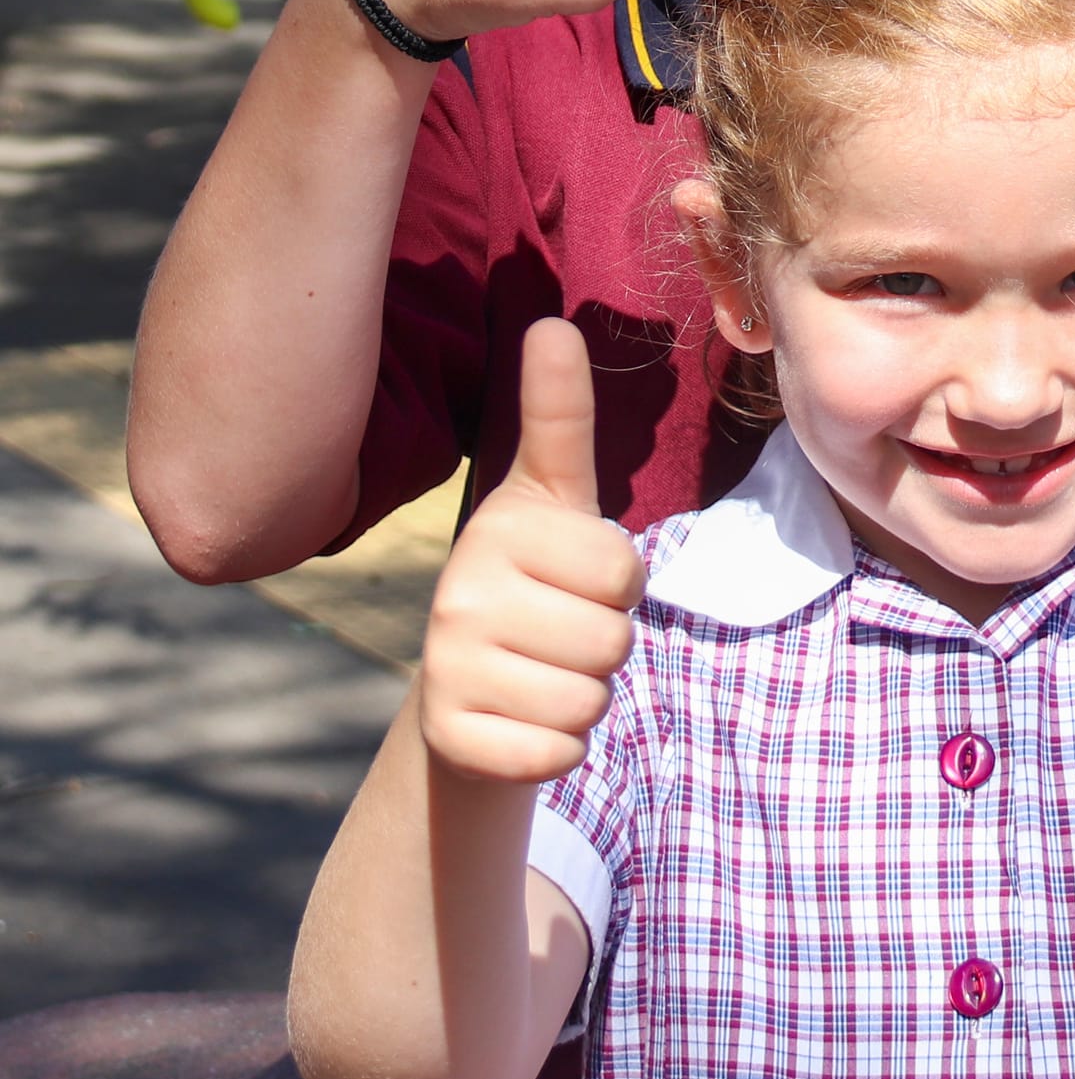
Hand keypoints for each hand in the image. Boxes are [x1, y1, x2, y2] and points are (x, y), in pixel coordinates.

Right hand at [418, 318, 646, 783]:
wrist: (464, 686)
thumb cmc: (532, 575)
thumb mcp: (551, 493)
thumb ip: (558, 415)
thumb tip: (551, 323)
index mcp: (498, 526)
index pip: (622, 567)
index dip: (618, 580)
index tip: (577, 569)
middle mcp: (459, 591)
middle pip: (612, 638)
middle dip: (605, 643)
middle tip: (559, 630)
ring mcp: (448, 665)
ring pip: (588, 699)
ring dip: (585, 696)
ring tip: (542, 670)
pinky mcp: (451, 735)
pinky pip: (556, 754)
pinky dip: (558, 749)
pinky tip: (523, 720)